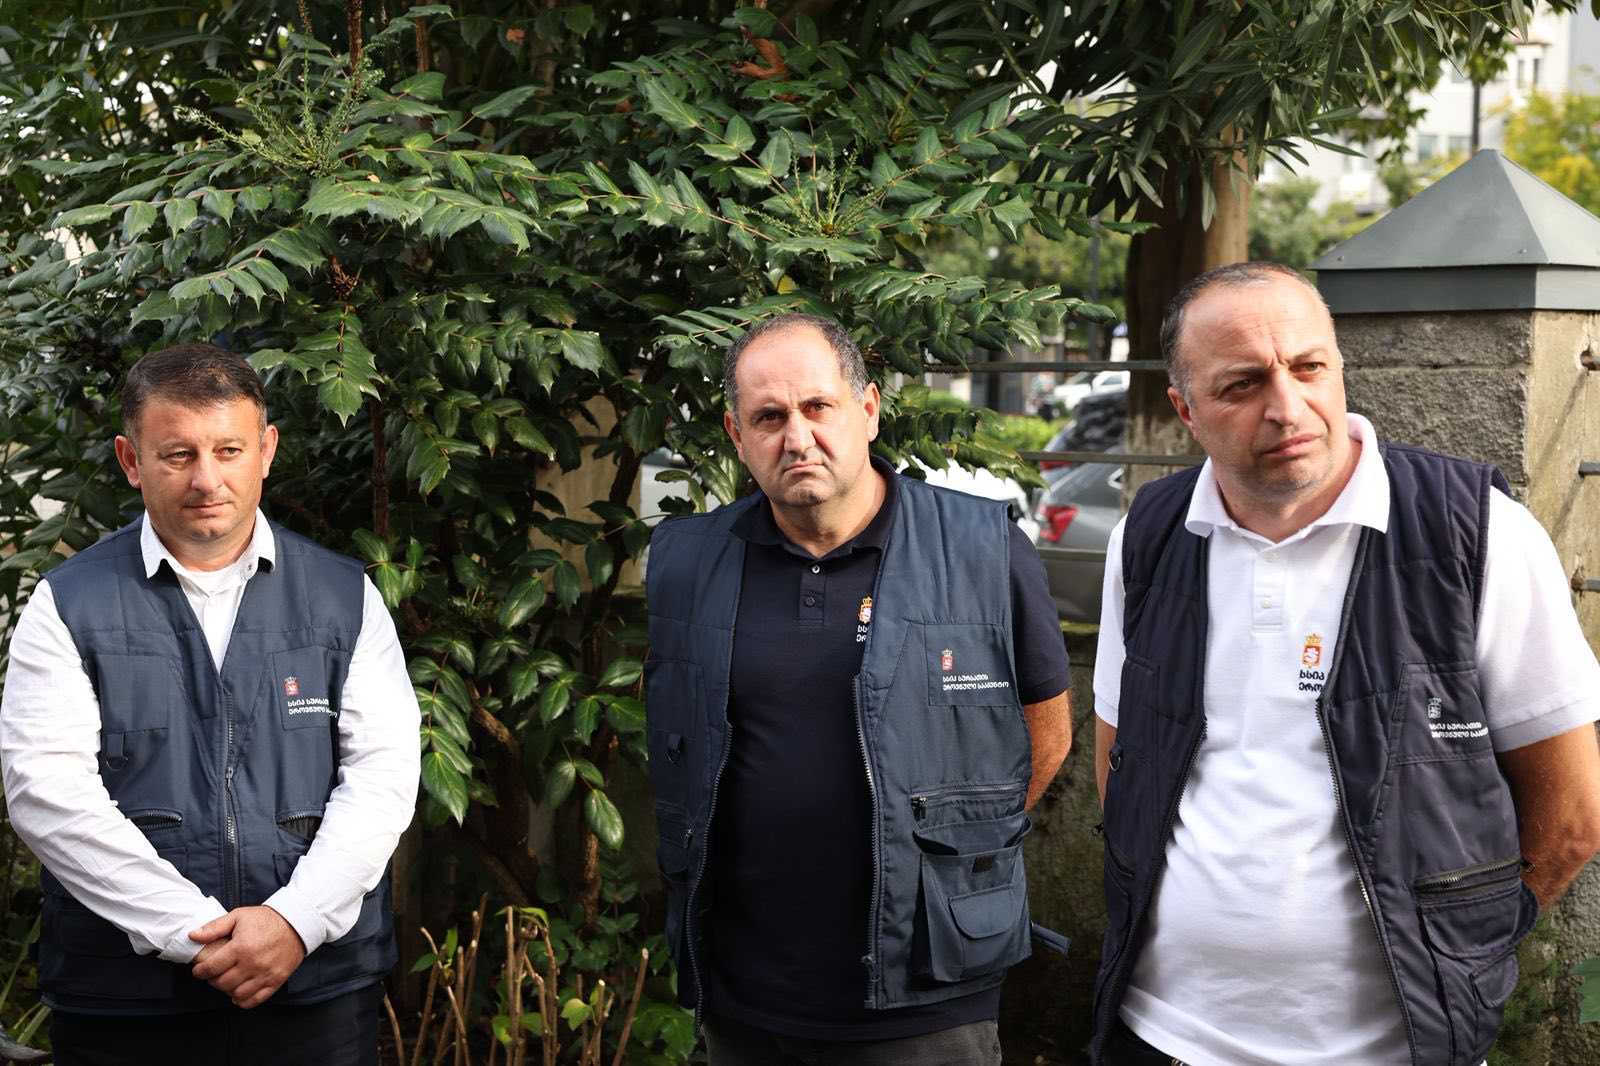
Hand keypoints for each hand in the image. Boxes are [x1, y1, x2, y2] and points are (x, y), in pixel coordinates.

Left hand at [189, 906, 306, 1008]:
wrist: (296, 923)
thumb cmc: (266, 919)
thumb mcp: (238, 916)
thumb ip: (214, 927)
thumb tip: (192, 936)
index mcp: (241, 948)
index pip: (211, 968)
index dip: (200, 971)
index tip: (198, 970)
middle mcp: (252, 964)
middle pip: (222, 983)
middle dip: (212, 980)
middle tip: (212, 974)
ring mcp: (265, 974)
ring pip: (236, 994)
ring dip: (227, 990)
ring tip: (226, 981)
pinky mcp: (276, 981)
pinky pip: (255, 1000)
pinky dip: (243, 1001)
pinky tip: (238, 993)